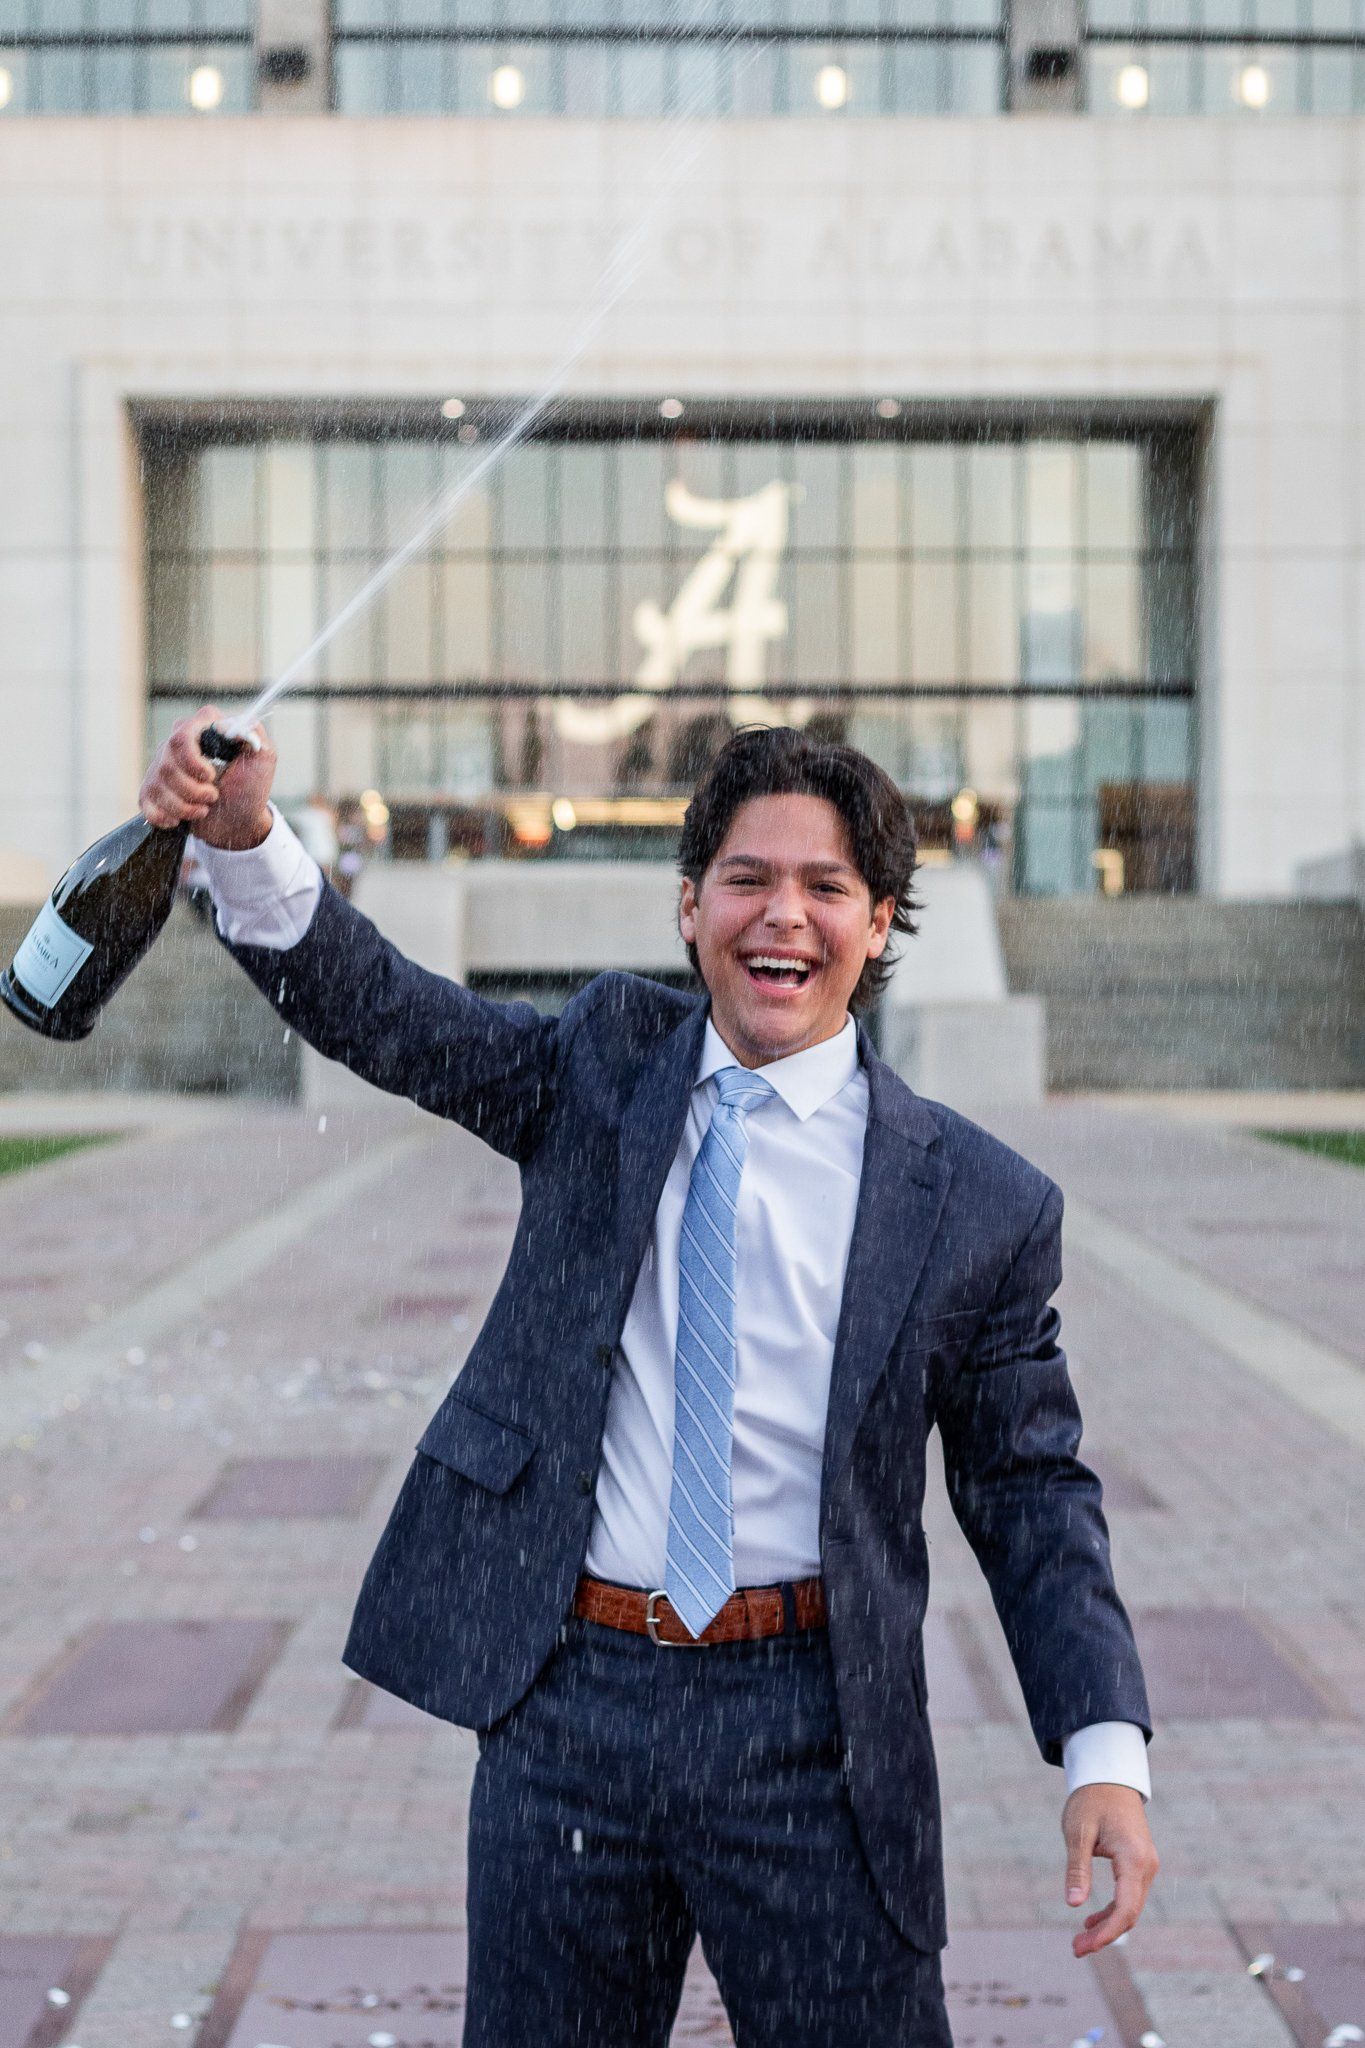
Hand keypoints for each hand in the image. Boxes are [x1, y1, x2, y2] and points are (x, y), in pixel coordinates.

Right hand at [140, 706, 275, 848]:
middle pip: (168, 765)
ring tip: (204, 809)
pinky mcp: (151, 790)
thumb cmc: (249, 788)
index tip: (210, 776)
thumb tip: (227, 725)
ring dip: (185, 806)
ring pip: (158, 786)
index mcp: (202, 728)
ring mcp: (161, 766)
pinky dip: (166, 816)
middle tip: (213, 796)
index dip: (193, 761)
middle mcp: (177, 743)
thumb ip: (254, 734)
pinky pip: (147, 804)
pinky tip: (180, 818)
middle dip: (192, 789)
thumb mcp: (264, 759)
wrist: (237, 822)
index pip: (182, 735)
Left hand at [1062, 1783, 1158, 1956]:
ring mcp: (1146, 1865)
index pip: (1125, 1908)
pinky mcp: (1139, 1864)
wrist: (1110, 1776)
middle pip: (1129, 1913)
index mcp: (1133, 1858)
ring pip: (1130, 1907)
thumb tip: (1073, 1904)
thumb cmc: (1091, 1800)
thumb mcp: (1077, 1832)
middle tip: (1075, 1949)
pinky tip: (1091, 1919)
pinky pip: (1129, 1896)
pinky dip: (1112, 1911)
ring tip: (1080, 1940)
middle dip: (1104, 1935)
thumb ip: (1077, 1868)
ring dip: (1107, 1926)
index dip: (1107, 1932)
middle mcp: (1146, 1865)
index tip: (1084, 1946)